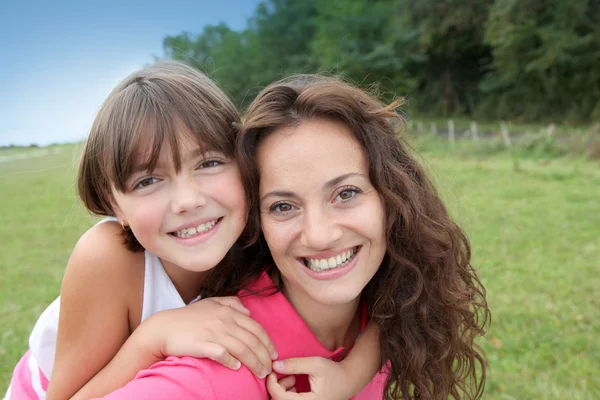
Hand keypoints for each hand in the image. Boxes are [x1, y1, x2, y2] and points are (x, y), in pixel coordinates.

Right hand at [142, 296, 277, 377]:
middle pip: (252, 340)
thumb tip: (248, 311)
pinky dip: (231, 361)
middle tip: (269, 369)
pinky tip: (237, 368)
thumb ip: (231, 303)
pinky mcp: (202, 344)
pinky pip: (222, 354)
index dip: (268, 342)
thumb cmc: (187, 317)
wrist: (163, 328)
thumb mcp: (210, 302)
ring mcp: (213, 332)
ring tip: (260, 373)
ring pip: (242, 349)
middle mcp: (223, 321)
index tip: (273, 354)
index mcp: (228, 311)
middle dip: (264, 356)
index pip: (256, 327)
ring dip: (254, 363)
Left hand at [267, 357, 352, 399]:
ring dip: (281, 390)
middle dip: (277, 386)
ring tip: (292, 378)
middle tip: (284, 372)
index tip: (273, 368)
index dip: (271, 382)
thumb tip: (275, 365)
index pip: (279, 396)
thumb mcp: (315, 364)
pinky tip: (294, 384)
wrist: (348, 381)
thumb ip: (295, 364)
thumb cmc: (333, 372)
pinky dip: (286, 393)